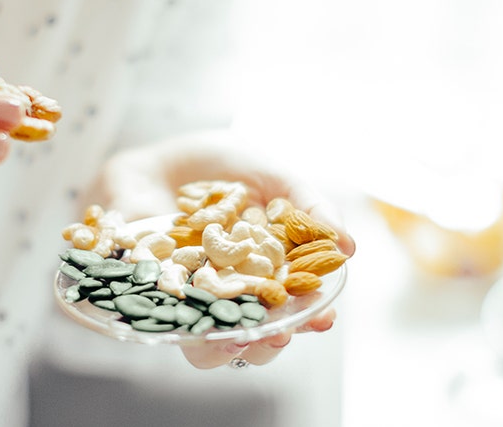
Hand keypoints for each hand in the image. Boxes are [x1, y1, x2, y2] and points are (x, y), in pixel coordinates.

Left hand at [87, 130, 354, 368]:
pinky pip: (164, 320)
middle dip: (269, 342)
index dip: (309, 318)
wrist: (162, 156)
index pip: (293, 307)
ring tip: (237, 336)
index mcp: (269, 273)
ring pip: (208, 345)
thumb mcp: (274, 177)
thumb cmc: (224, 167)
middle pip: (255, 337)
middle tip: (277, 334)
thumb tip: (350, 246)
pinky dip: (177, 325)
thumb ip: (308, 207)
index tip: (322, 318)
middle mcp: (232, 294)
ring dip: (224, 347)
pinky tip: (190, 318)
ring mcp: (191, 298)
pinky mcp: (152, 293)